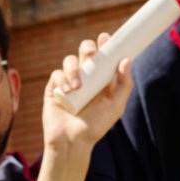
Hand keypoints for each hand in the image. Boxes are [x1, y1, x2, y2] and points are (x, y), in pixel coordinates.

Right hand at [41, 33, 134, 161]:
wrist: (72, 142)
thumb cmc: (95, 126)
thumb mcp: (116, 106)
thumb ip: (124, 84)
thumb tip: (126, 60)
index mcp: (100, 79)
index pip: (102, 56)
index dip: (104, 45)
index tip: (106, 38)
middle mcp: (84, 78)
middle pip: (84, 53)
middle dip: (87, 47)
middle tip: (91, 52)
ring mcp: (68, 82)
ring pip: (69, 61)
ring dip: (74, 68)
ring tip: (77, 86)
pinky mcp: (53, 89)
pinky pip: (56, 74)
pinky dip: (62, 78)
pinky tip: (67, 90)